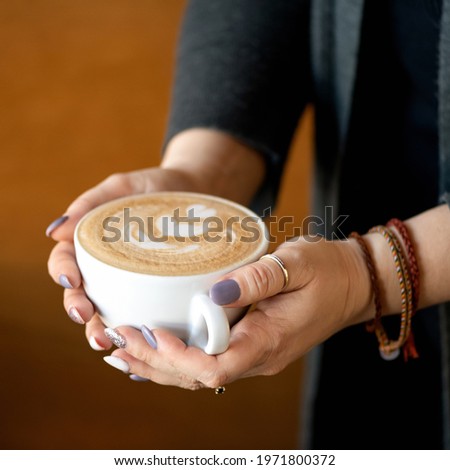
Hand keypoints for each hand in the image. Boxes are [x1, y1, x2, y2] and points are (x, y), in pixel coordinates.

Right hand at [46, 167, 199, 348]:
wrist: (199, 193)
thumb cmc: (156, 188)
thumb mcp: (124, 187)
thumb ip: (91, 202)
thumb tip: (54, 232)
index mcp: (92, 244)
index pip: (66, 262)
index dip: (63, 273)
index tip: (71, 281)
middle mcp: (107, 267)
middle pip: (82, 293)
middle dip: (79, 310)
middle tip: (89, 320)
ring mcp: (130, 281)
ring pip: (108, 310)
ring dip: (104, 329)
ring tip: (110, 341)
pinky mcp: (156, 290)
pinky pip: (142, 311)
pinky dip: (137, 329)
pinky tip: (142, 342)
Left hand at [104, 236, 372, 388]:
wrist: (351, 283)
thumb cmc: (327, 272)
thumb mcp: (296, 264)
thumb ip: (257, 279)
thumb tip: (213, 292)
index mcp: (269, 340)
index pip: (215, 367)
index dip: (177, 357)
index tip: (150, 332)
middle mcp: (259, 357)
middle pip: (196, 377)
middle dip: (154, 361)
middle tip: (117, 338)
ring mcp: (254, 354)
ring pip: (198, 374)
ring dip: (158, 364)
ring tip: (120, 349)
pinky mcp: (250, 344)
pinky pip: (207, 361)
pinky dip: (175, 359)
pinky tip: (151, 353)